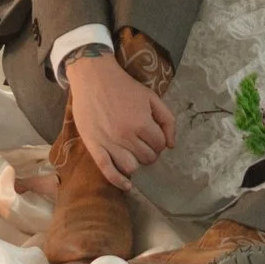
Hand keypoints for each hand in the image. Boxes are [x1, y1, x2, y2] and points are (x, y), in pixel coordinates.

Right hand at [63, 48, 176, 185]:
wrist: (93, 78)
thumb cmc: (124, 87)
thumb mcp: (151, 97)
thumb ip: (167, 119)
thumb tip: (171, 145)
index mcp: (142, 123)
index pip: (159, 145)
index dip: (158, 142)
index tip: (153, 136)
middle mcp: (126, 136)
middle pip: (147, 158)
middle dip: (149, 152)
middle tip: (142, 143)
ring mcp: (110, 143)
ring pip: (131, 168)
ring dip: (136, 163)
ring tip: (132, 153)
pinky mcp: (94, 147)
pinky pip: (108, 171)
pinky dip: (119, 181)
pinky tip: (127, 185)